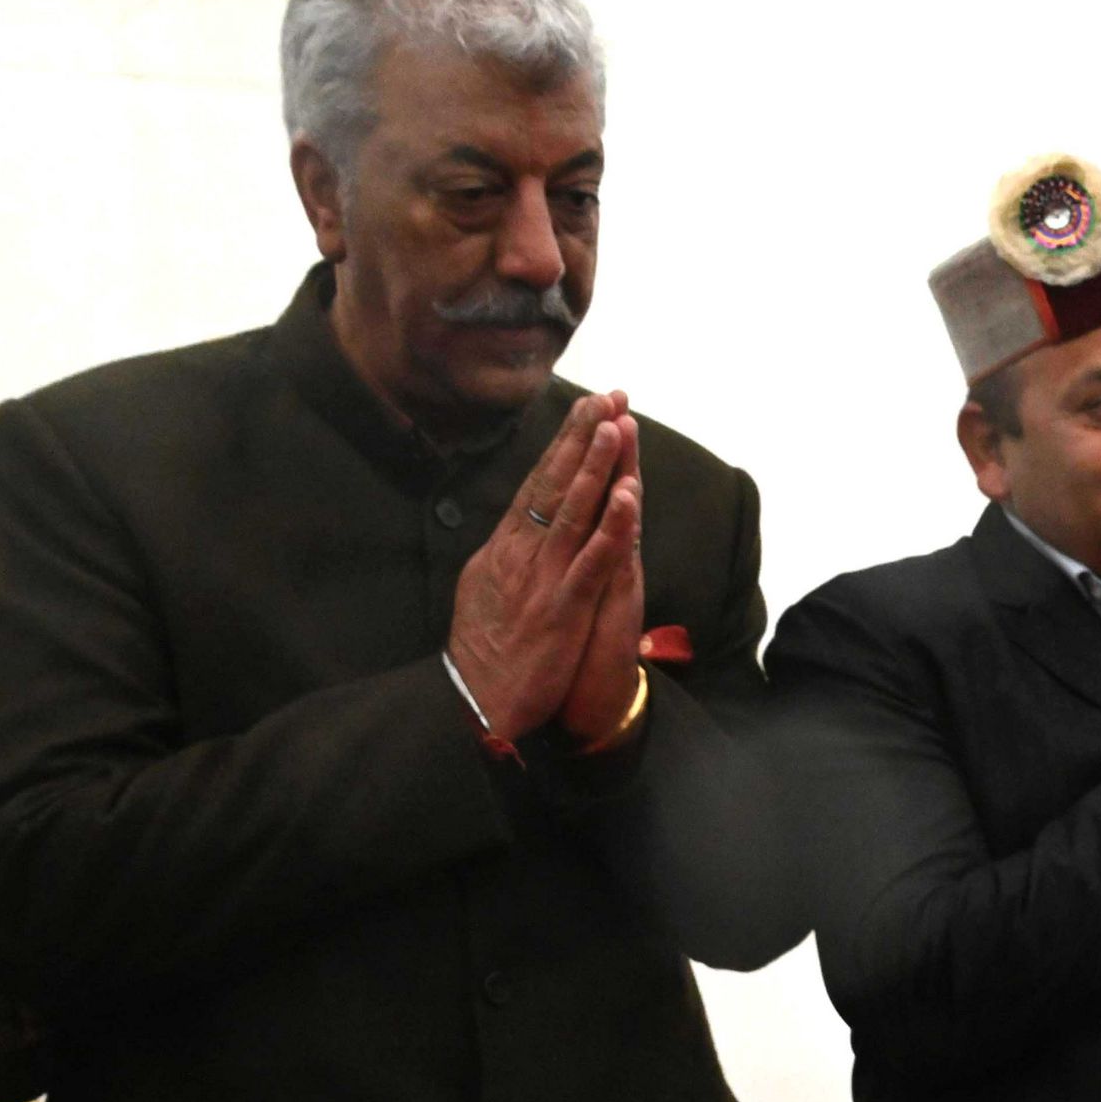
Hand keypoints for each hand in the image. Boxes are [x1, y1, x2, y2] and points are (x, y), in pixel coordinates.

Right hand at [445, 393, 636, 741]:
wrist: (472, 705)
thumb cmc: (485, 653)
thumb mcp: (485, 592)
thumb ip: (506, 558)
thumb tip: (514, 530)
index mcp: (506, 549)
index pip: (538, 484)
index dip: (565, 446)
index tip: (589, 410)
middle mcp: (521, 554)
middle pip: (553, 484)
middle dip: (581, 438)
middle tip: (606, 396)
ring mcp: (542, 580)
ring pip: (572, 512)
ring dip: (596, 467)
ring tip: (615, 426)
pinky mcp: (561, 610)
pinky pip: (591, 563)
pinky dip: (611, 529)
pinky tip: (627, 499)